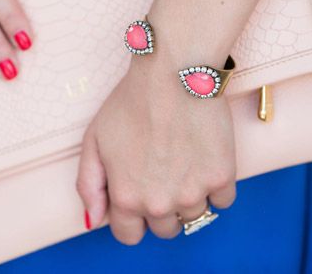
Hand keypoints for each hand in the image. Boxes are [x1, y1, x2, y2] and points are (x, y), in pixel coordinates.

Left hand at [76, 52, 236, 243]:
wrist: (174, 74)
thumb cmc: (132, 101)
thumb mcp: (94, 139)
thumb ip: (89, 184)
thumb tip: (94, 219)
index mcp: (126, 197)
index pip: (129, 236)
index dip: (131, 217)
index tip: (138, 196)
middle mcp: (159, 204)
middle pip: (165, 229)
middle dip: (161, 207)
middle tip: (162, 172)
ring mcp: (193, 193)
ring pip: (194, 215)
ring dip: (189, 195)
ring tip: (182, 159)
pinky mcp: (222, 177)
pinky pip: (222, 200)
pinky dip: (215, 184)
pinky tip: (203, 157)